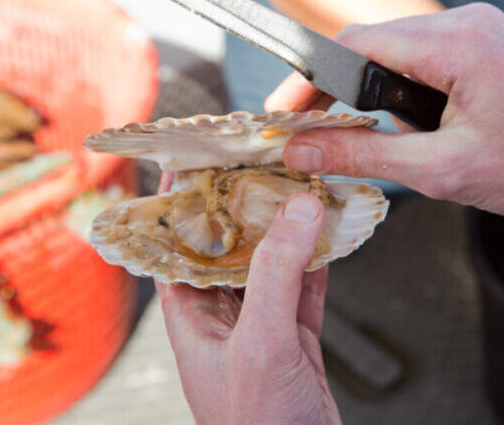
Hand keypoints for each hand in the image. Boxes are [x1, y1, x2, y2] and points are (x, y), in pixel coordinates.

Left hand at [156, 174, 340, 424]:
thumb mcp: (260, 342)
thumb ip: (276, 274)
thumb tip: (299, 208)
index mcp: (191, 318)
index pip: (174, 247)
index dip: (180, 204)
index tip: (193, 160)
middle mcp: (223, 317)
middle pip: (228, 247)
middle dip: (244, 206)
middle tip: (262, 163)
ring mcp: (261, 326)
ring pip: (271, 263)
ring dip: (287, 228)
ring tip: (302, 187)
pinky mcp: (296, 338)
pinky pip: (306, 286)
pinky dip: (318, 259)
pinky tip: (329, 232)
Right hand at [269, 4, 503, 220]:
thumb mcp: (442, 171)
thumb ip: (364, 154)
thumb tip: (302, 149)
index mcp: (455, 43)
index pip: (355, 45)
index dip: (310, 81)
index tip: (284, 115)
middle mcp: (467, 21)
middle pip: (374, 44)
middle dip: (345, 92)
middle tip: (326, 137)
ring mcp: (481, 27)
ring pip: (399, 50)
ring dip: (386, 94)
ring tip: (412, 142)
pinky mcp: (490, 41)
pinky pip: (429, 54)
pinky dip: (413, 89)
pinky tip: (433, 127)